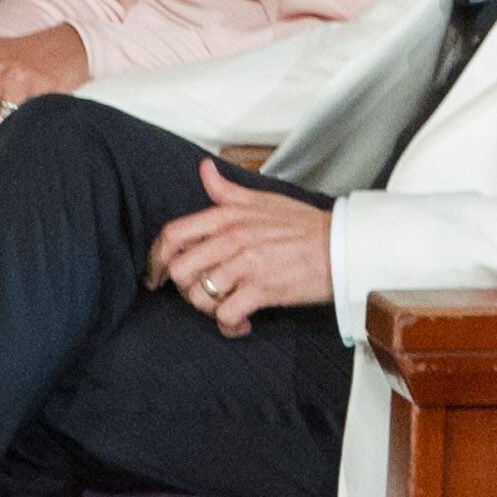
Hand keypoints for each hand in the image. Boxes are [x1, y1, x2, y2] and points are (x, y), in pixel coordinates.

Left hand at [148, 163, 334, 334]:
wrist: (341, 245)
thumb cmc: (303, 225)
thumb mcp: (262, 200)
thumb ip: (227, 190)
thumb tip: (204, 171)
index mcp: (228, 216)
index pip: (174, 234)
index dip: (156, 259)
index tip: (155, 276)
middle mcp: (232, 239)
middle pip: (180, 270)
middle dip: (183, 289)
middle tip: (200, 295)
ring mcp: (246, 265)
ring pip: (199, 295)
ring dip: (208, 309)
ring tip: (224, 309)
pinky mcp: (262, 289)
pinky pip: (226, 314)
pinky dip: (229, 326)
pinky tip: (241, 324)